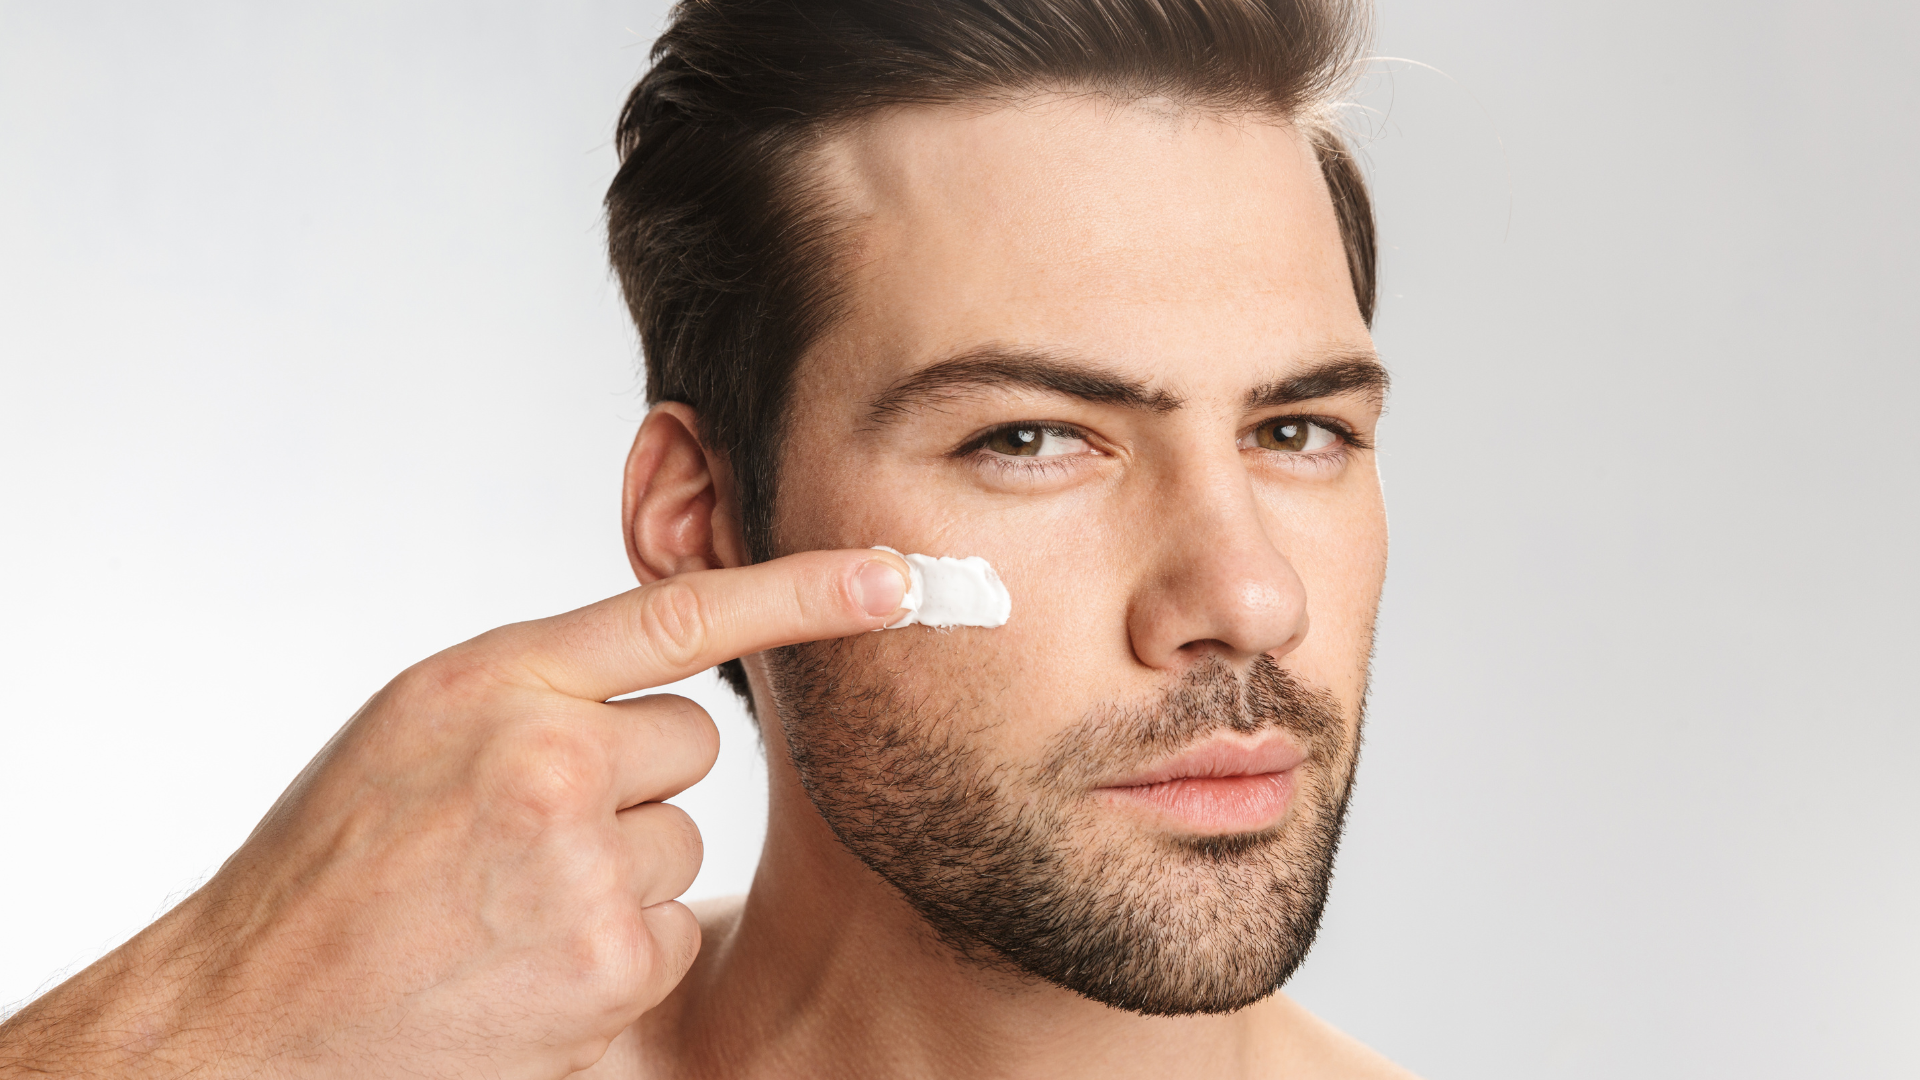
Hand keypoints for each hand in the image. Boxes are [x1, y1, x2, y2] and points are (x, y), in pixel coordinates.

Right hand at [0, 549, 910, 1078]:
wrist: (252, 1013)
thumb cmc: (334, 865)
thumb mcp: (417, 729)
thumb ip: (536, 687)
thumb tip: (663, 671)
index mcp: (491, 682)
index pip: (679, 613)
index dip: (803, 589)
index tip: (896, 574)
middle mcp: (544, 760)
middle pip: (691, 742)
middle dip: (634, 779)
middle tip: (526, 829)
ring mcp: (579, 867)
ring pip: (682, 838)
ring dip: (620, 871)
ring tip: (508, 904)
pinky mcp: (608, 963)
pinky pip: (674, 925)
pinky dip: (620, 949)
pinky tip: (529, 961)